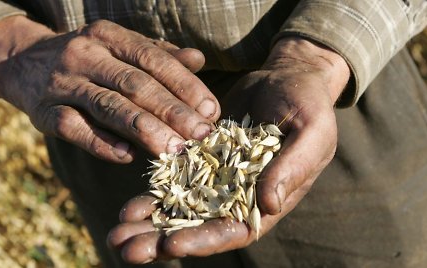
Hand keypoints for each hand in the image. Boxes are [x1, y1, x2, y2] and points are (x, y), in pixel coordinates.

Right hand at [0, 16, 219, 162]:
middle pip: (135, 84)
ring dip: (144, 130)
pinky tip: (127, 155)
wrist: (23, 61)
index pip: (154, 60)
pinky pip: (74, 128)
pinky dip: (101, 143)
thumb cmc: (87, 59)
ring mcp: (62, 83)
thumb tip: (198, 60)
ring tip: (174, 150)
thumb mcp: (119, 48)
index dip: (185, 85)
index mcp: (109, 36)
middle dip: (172, 111)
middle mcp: (86, 55)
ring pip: (108, 107)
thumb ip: (159, 55)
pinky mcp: (43, 111)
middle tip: (201, 135)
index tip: (211, 110)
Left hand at [107, 37, 349, 262]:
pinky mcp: (202, 158)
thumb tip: (268, 204)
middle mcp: (238, 196)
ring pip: (180, 209)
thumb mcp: (310, 133)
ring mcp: (217, 179)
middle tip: (124, 248)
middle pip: (198, 227)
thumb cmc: (309, 106)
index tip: (171, 245)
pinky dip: (153, 194)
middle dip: (162, 240)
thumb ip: (291, 168)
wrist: (287, 79)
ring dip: (150, 223)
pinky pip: (175, 180)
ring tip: (116, 234)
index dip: (203, 240)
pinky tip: (129, 207)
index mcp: (267, 200)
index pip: (234, 230)